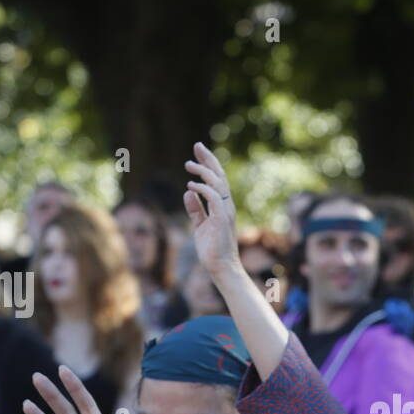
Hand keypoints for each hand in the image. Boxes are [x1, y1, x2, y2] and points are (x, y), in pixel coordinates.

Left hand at [183, 141, 241, 276]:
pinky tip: (191, 186)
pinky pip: (214, 198)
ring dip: (203, 172)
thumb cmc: (212, 250)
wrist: (221, 268)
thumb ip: (195, 209)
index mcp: (222, 206)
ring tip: (188, 165)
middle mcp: (226, 206)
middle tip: (197, 145)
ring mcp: (226, 212)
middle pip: (219, 176)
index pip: (216, 180)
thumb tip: (187, 193)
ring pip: (218, 184)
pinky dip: (203, 189)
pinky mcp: (222, 219)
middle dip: (208, 159)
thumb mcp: (200, 225)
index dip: (208, 164)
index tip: (197, 152)